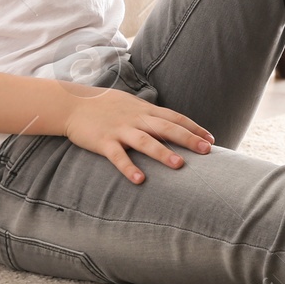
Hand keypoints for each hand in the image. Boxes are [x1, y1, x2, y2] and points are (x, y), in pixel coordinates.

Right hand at [61, 88, 215, 183]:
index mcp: (145, 110)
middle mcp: (136, 119)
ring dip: (163, 153)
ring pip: (145, 141)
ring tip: (179, 165)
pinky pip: (118, 156)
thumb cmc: (106, 106)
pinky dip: (128, 167)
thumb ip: (151, 115)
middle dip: (188, 139)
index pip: (175, 118)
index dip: (194, 128)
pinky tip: (140, 180)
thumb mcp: (132, 106)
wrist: (73, 104)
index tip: (211, 139)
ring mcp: (120, 129)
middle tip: (207, 151)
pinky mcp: (103, 141)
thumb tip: (172, 125)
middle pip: (166, 128)